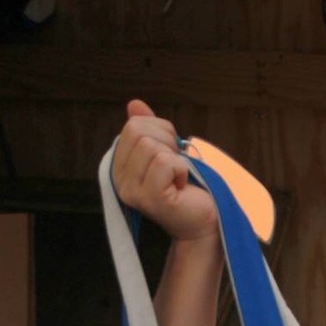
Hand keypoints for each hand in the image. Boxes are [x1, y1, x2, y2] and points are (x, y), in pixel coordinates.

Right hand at [112, 100, 219, 241]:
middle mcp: (120, 180)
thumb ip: (149, 129)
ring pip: (150, 146)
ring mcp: (133, 191)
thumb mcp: (168, 152)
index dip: (160, 131)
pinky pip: (165, 162)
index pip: (132, 126)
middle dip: (166, 141)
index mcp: (120, 166)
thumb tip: (134, 103)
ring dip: (175, 157)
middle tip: (177, 165)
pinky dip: (181, 169)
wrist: (206, 222)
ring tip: (179, 177)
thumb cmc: (190, 188)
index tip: (172, 153)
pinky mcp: (151, 198)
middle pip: (137, 131)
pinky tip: (182, 185)